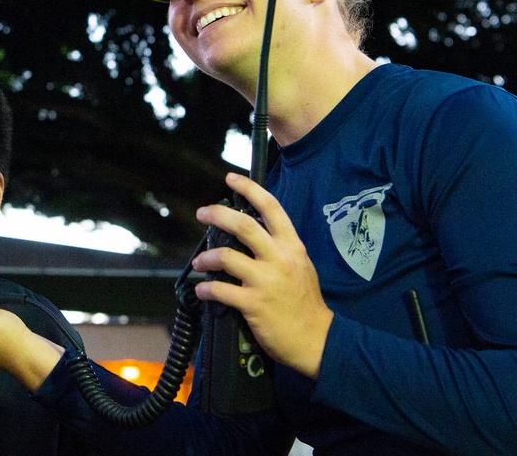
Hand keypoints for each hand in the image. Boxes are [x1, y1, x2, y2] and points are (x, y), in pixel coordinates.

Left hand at [192, 173, 332, 378]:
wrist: (317, 339)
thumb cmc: (306, 303)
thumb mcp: (301, 266)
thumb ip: (280, 249)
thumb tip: (253, 234)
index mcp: (292, 246)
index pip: (271, 208)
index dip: (249, 189)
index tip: (231, 178)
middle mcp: (279, 258)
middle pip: (243, 226)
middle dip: (218, 215)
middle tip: (202, 213)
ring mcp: (266, 281)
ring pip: (227, 256)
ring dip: (207, 257)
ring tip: (199, 262)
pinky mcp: (253, 304)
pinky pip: (221, 291)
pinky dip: (206, 290)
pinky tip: (202, 291)